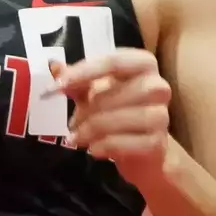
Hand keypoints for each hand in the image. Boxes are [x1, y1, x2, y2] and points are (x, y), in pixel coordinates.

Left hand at [51, 49, 172, 186]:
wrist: (141, 153)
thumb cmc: (117, 114)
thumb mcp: (93, 94)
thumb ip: (76, 81)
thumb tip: (54, 67)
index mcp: (142, 65)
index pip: (114, 62)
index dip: (84, 72)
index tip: (57, 86)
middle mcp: (158, 87)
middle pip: (121, 92)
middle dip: (90, 109)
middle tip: (72, 123)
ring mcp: (162, 116)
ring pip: (125, 118)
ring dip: (94, 129)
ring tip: (77, 138)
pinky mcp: (158, 143)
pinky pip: (129, 143)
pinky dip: (106, 146)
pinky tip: (93, 150)